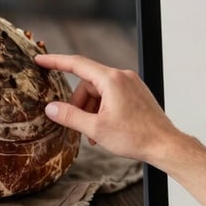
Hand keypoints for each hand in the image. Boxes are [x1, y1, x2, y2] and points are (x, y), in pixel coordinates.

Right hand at [36, 53, 178, 165]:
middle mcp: (122, 77)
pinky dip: (102, 110)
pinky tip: (104, 129)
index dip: (55, 61)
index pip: (77, 64)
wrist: (165, 145)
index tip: (40, 60)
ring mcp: (131, 84)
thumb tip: (51, 108)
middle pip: (88, 83)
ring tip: (93, 134)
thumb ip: (70, 116)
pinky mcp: (136, 93)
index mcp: (111, 80)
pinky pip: (111, 96)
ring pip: (99, 92)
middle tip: (77, 125)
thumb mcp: (96, 128)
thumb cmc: (136, 137)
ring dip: (91, 110)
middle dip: (79, 104)